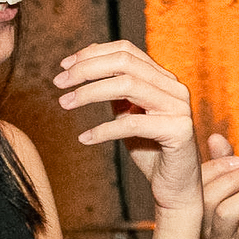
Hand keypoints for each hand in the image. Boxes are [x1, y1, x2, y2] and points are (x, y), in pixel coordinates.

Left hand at [55, 41, 199, 216]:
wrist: (176, 188)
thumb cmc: (151, 151)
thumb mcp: (129, 115)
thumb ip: (116, 92)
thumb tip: (88, 66)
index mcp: (163, 79)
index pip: (126, 50)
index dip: (93, 53)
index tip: (65, 66)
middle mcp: (174, 88)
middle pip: (125, 63)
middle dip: (87, 69)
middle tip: (59, 82)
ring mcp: (179, 108)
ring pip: (128, 86)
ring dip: (89, 93)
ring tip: (65, 103)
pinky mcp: (179, 131)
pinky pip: (133, 124)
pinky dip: (104, 129)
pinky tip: (85, 138)